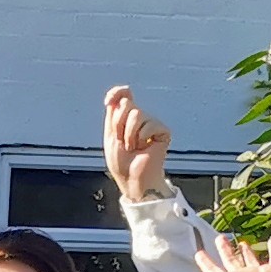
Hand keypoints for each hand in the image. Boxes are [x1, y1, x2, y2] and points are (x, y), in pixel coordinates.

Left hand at [103, 85, 170, 202]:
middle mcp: (140, 117)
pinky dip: (141, 139)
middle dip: (118, 125)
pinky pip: (148, 125)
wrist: (132, 178)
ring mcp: (152, 123)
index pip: (123, 95)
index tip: (108, 101)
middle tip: (121, 141)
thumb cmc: (121, 161)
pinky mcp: (163, 130)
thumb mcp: (110, 136)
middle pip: (126, 104)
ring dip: (128, 135)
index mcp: (125, 117)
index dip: (116, 93)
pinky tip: (144, 148)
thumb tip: (116, 97)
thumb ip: (113, 115)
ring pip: (136, 115)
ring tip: (132, 147)